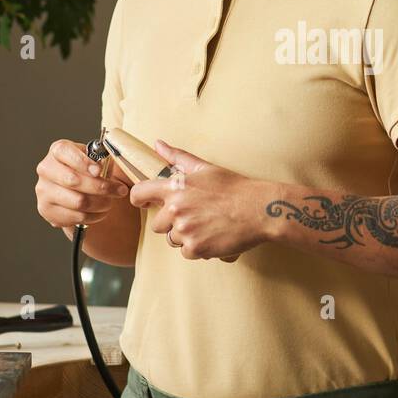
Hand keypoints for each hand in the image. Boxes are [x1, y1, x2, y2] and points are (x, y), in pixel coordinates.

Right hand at [35, 139, 130, 229]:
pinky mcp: (46, 210)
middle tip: (119, 190)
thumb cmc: (89, 171)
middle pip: (73, 180)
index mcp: (57, 151)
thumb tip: (107, 165)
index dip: (83, 162)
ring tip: (110, 202)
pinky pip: (75, 217)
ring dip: (100, 204)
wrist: (77, 190)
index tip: (99, 170)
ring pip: (78, 202)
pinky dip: (93, 216)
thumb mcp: (96, 159)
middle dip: (101, 187)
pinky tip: (100, 211)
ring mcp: (44, 191)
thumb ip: (102, 159)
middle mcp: (46, 169)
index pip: (64, 152)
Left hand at [128, 140, 271, 262]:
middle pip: (157, 224)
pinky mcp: (196, 248)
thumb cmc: (234, 187)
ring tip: (207, 225)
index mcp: (175, 187)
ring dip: (186, 236)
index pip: (139, 194)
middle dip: (171, 222)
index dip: (139, 199)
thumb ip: (178, 157)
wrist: (259, 209)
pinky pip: (187, 253)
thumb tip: (158, 144)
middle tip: (194, 216)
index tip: (145, 202)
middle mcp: (176, 210)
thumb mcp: (205, 169)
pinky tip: (213, 236)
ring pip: (173, 239)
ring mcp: (185, 230)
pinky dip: (199, 248)